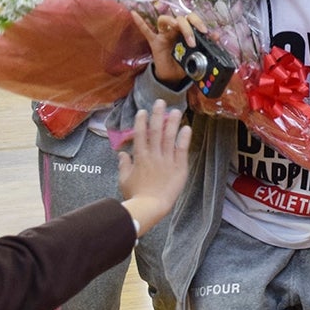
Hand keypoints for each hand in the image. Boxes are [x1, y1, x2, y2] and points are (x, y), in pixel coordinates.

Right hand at [117, 100, 192, 233]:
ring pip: (170, 137)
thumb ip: (124, 165)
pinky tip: (187, 128)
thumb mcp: (124, 180)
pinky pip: (182, 150)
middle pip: (156, 131)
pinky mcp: (179, 167)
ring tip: (176, 110)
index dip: (141, 121)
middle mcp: (154, 155)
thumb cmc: (135, 196)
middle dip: (157, 115)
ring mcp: (167, 160)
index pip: (140, 134)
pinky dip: (184, 138)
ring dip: (173, 122)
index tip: (143, 111)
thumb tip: (122, 154)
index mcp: (140, 157)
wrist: (150, 207)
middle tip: (160, 102)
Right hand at [131, 11, 207, 84]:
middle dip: (187, 27)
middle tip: (192, 41)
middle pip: (179, 18)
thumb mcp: (197, 55)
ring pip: (164, 20)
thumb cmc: (185, 62)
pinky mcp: (154, 42)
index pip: (191, 19)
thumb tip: (217, 36)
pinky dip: (140, 22)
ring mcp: (164, 35)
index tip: (205, 32)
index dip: (198, 22)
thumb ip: (206, 46)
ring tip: (175, 28)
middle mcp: (175, 30)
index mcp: (186, 31)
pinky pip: (146, 31)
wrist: (173, 77)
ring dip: (171, 21)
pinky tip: (134, 14)